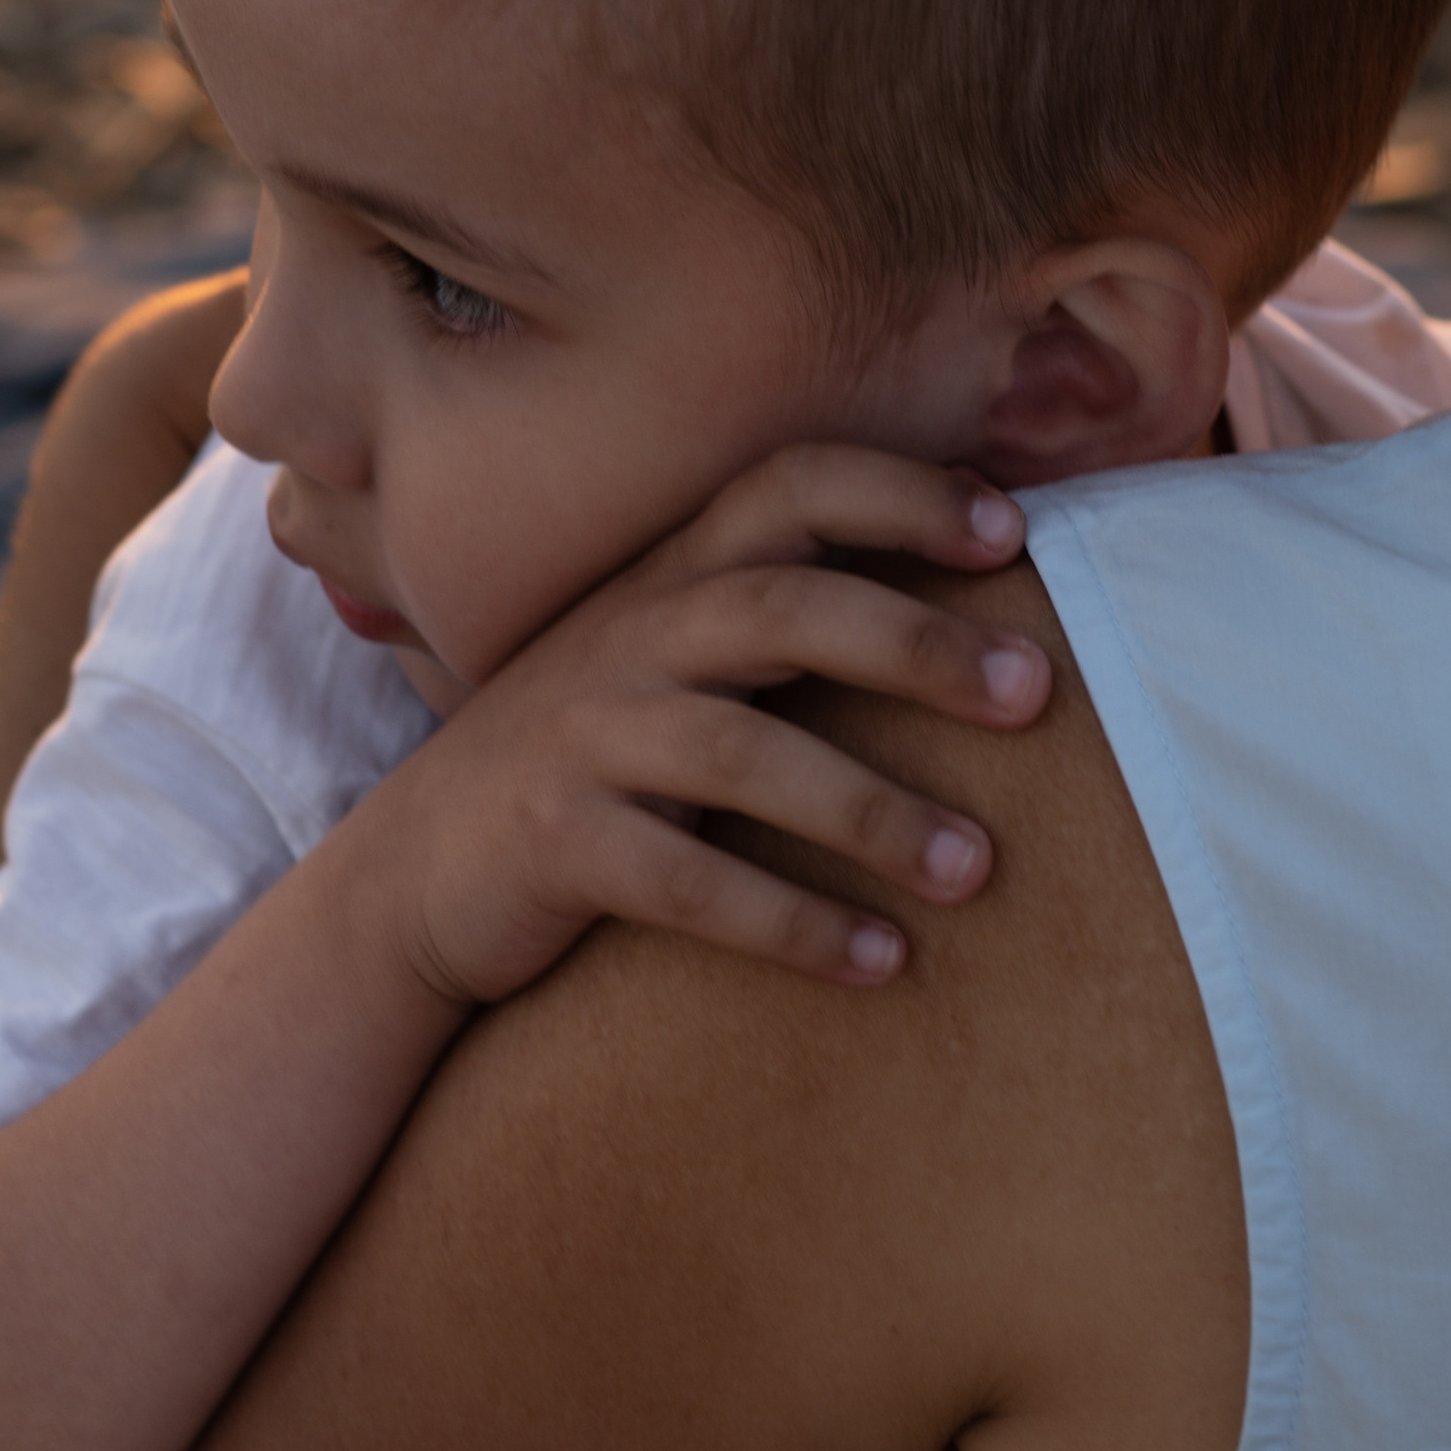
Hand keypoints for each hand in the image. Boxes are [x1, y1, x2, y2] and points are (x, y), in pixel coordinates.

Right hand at [362, 446, 1049, 1004]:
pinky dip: (793, 924)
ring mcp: (585, 739)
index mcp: (669, 576)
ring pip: (741, 753)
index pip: (788, 488)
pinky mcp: (557, 845)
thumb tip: (974, 612)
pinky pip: (689, 884)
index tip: (1013, 529)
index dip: (900, 492)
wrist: (414, 874)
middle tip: (1036, 693)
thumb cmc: (590, 759)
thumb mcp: (667, 659)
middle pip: (781, 607)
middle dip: (915, 642)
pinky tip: (880, 962)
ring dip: (870, 811)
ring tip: (977, 868)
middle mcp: (628, 637)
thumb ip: (777, 616)